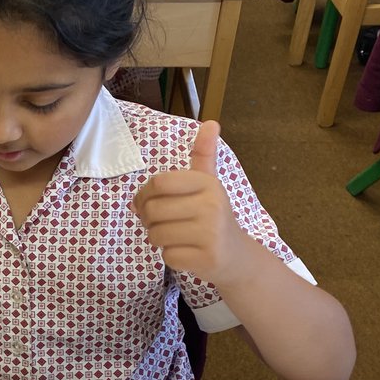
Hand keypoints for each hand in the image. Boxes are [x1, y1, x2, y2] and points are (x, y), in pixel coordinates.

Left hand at [132, 121, 245, 285]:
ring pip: (156, 235)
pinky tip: (185, 251)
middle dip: (148, 220)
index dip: (143, 195)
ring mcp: (210, 233)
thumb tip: (211, 122)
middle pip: (152, 210)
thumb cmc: (212, 215)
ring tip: (175, 235)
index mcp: (207, 183)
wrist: (236, 255)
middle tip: (160, 222)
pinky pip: (167, 256)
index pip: (158, 184)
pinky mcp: (206, 258)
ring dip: (157, 238)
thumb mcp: (208, 183)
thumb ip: (204, 155)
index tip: (147, 202)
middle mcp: (212, 205)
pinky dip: (170, 256)